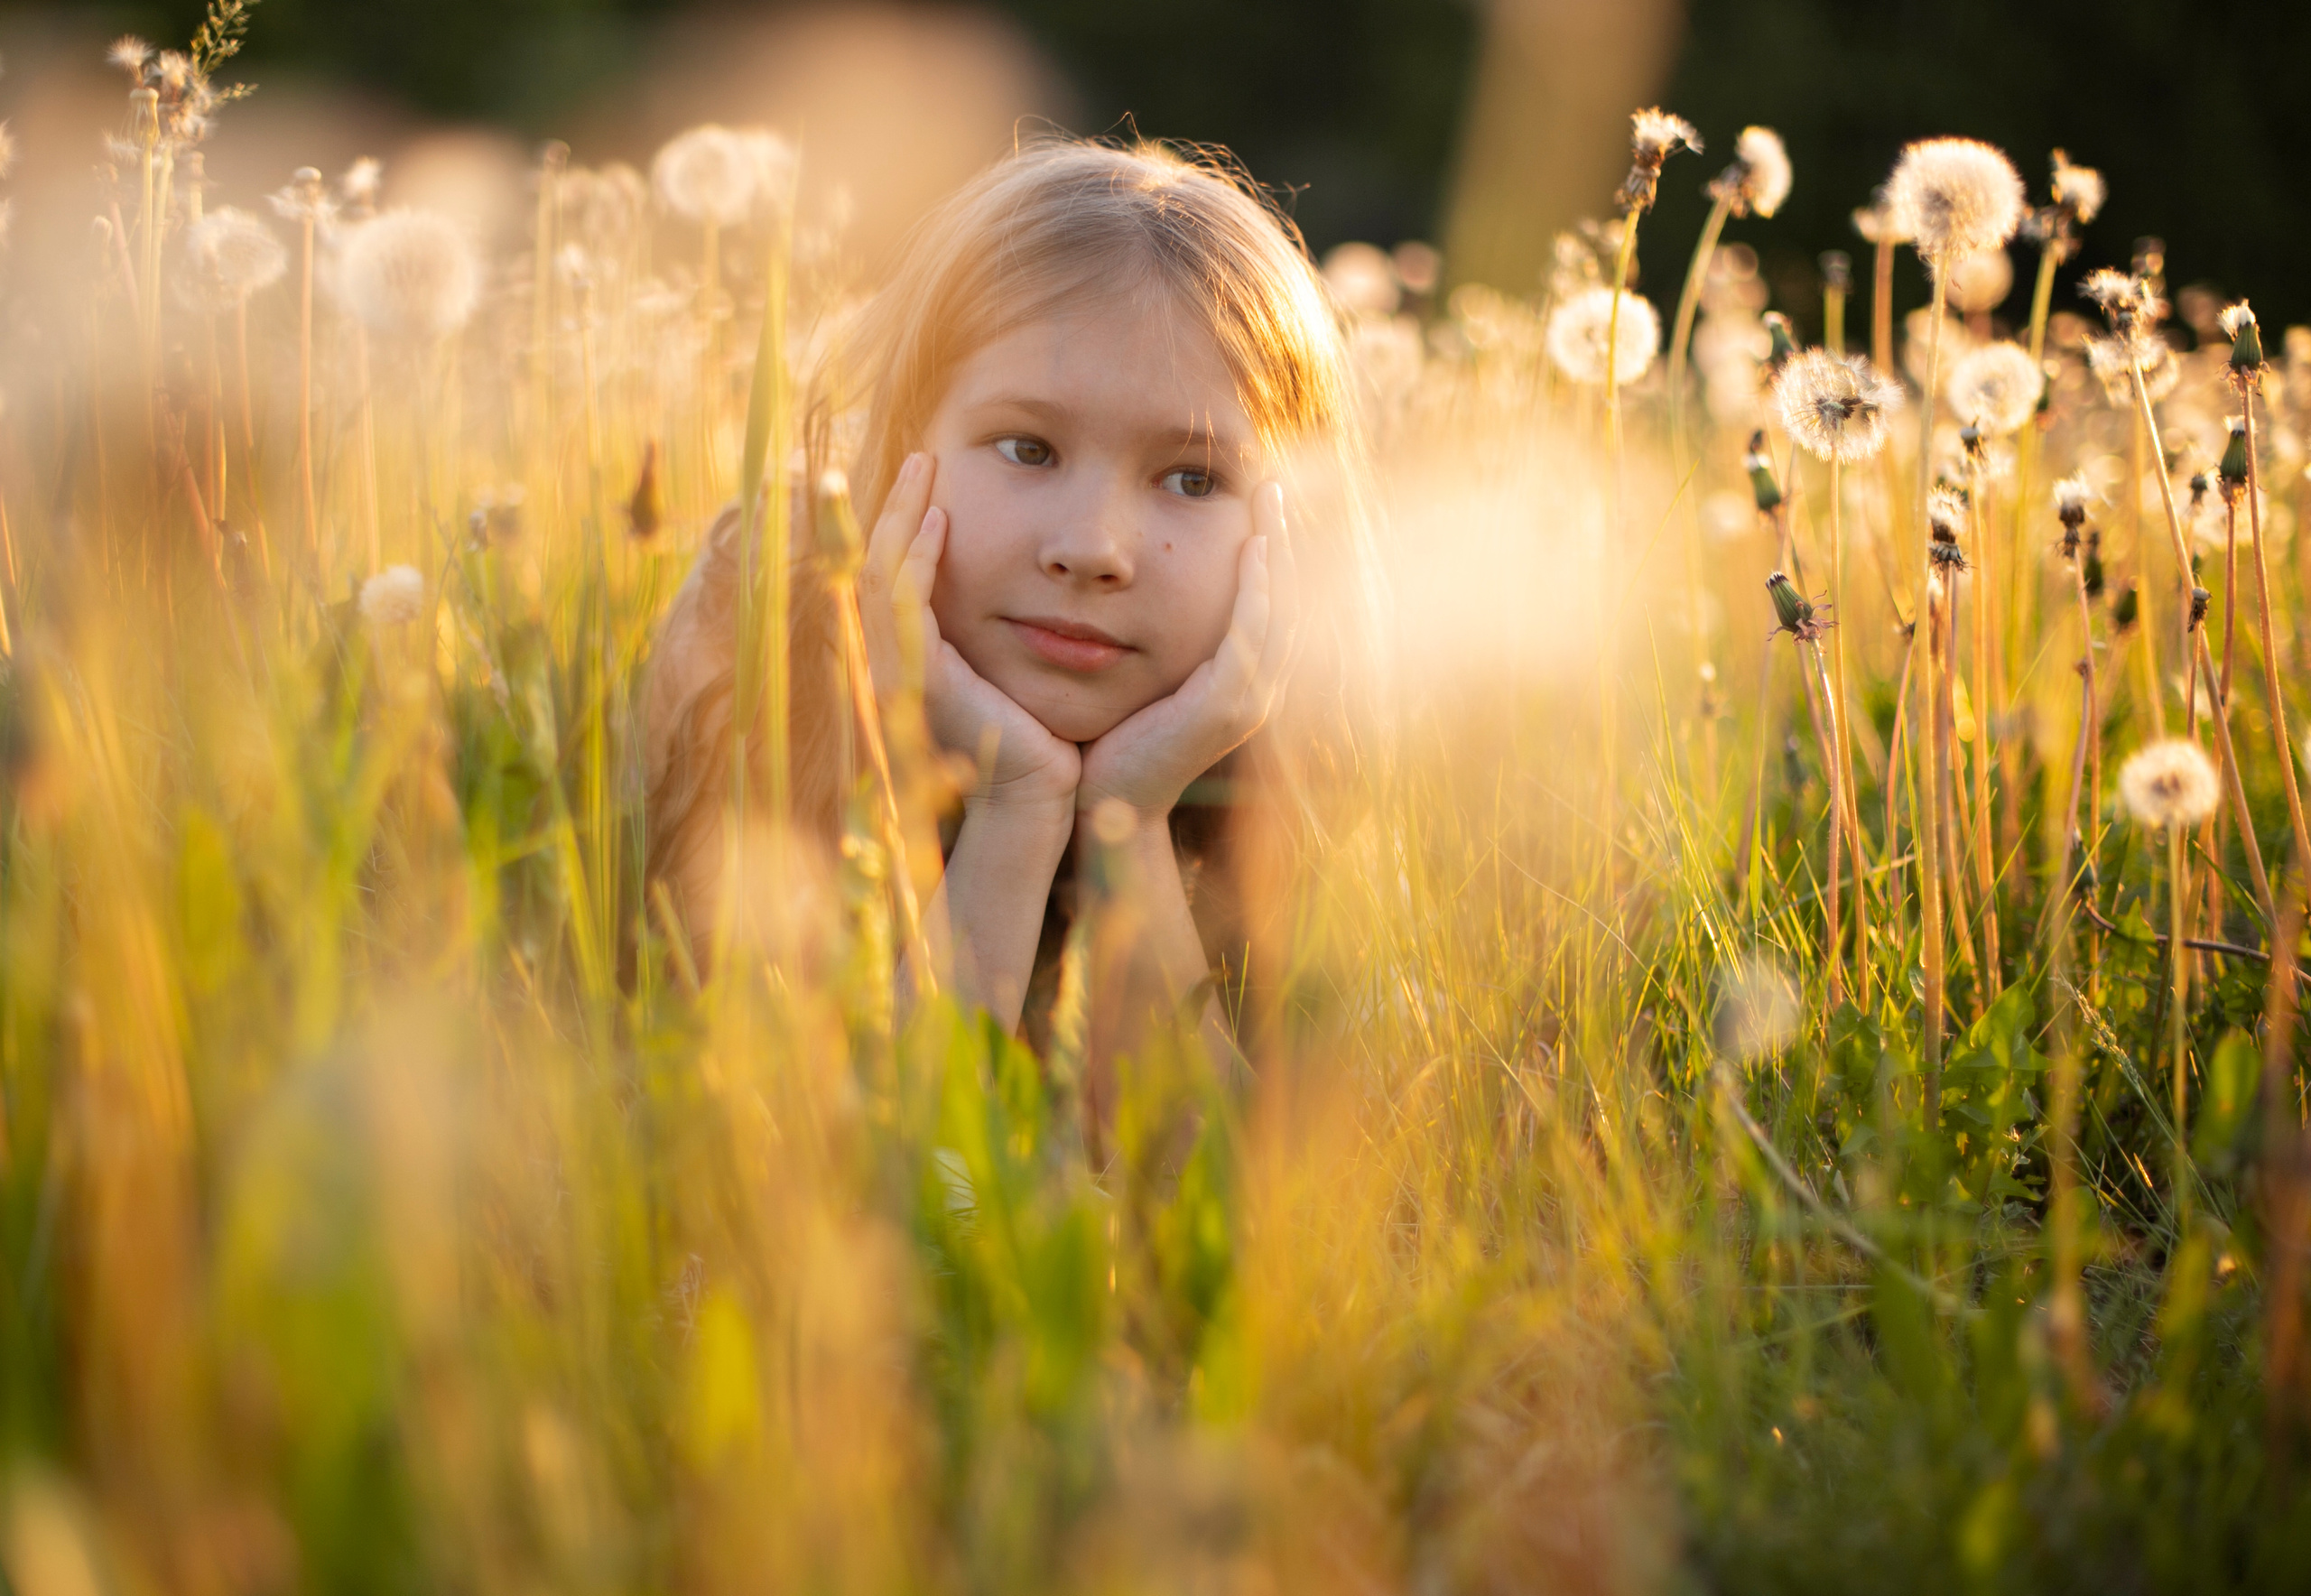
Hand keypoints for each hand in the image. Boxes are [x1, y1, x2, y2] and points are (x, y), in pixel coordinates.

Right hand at [859, 452, 1080, 815]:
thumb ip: (998, 632)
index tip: (931, 478)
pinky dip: (919, 555)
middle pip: (875, 563)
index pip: (892, 576)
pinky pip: (906, 600)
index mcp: (911, 659)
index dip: (905, 523)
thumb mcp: (1013, 670)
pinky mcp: (920, 678)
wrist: (1038, 800)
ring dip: (903, 515)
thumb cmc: (1038, 739)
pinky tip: (942, 520)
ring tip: (926, 469)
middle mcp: (893, 662)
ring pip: (883, 572)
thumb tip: (1022, 586)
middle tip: (923, 456)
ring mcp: (899, 670)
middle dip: (897, 505)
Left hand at [1077, 480, 1297, 825]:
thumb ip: (1157, 636)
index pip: (1270, 604)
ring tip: (1268, 502)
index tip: (1258, 501)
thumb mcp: (1145, 675)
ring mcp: (1247, 699)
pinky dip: (1256, 590)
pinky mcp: (1224, 707)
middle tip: (1271, 485)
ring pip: (1278, 610)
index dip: (1271, 552)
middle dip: (1283, 539)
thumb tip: (1139, 583)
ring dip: (1278, 552)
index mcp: (1241, 680)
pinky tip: (1253, 549)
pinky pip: (1251, 634)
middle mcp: (1257, 688)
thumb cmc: (1115, 737)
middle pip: (1287, 599)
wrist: (1107, 801)